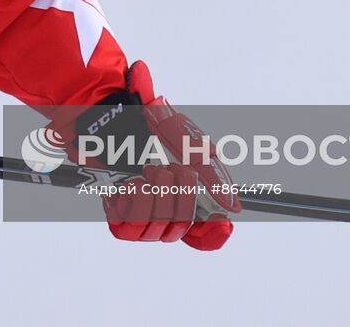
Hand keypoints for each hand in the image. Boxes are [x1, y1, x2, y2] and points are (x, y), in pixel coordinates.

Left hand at [75, 61, 239, 248]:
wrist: (117, 115)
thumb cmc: (154, 127)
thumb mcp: (192, 144)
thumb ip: (213, 175)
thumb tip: (232, 206)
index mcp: (186, 197)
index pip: (204, 234)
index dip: (212, 234)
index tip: (219, 223)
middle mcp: (164, 210)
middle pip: (182, 228)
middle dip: (183, 196)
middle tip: (175, 168)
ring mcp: (139, 215)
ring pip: (158, 229)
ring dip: (158, 195)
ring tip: (151, 170)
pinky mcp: (116, 215)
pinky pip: (131, 226)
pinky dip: (136, 202)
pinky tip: (133, 183)